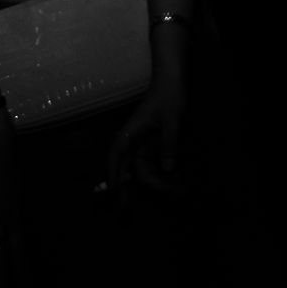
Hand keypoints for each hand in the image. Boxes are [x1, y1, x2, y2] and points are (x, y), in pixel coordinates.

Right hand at [107, 71, 185, 192]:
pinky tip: (165, 181)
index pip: (116, 153)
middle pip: (125, 164)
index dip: (112, 171)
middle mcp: (135, 137)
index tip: (112, 190)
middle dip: (124, 185)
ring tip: (155, 195)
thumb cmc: (169, 95)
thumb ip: (170, 143)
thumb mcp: (172, 119)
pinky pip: (152, 159)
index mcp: (132, 130)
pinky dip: (155, 171)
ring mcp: (144, 138)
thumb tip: (168, 168)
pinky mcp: (154, 139)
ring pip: (139, 165)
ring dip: (145, 179)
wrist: (174, 79)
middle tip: (125, 208)